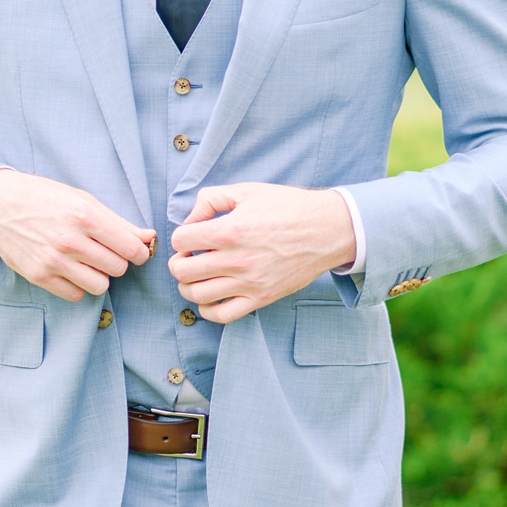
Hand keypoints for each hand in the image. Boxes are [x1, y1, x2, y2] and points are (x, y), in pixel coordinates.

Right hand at [0, 169, 156, 301]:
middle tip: (103, 251)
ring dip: (99, 276)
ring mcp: (53, 261)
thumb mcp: (83, 200)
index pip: (131, 249)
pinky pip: (76, 295)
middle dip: (116, 261)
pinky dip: (78, 286)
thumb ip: (118, 222)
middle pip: (118, 268)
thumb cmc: (45, 198)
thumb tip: (149, 238)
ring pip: (100, 286)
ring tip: (87, 262)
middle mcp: (70, 241)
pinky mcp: (39, 276)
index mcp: (85, 217)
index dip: (138, 252)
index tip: (132, 250)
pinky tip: (70, 270)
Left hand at [168, 183, 356, 322]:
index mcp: (230, 230)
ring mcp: (249, 282)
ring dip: (188, 285)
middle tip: (188, 257)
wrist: (327, 229)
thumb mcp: (246, 191)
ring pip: (197, 295)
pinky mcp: (261, 298)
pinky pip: (222, 315)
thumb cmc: (287, 207)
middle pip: (182, 271)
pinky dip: (207, 309)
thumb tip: (190, 220)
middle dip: (178, 262)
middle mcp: (237, 259)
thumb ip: (210, 199)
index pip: (180, 240)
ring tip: (197, 276)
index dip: (181, 237)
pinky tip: (210, 295)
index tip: (191, 236)